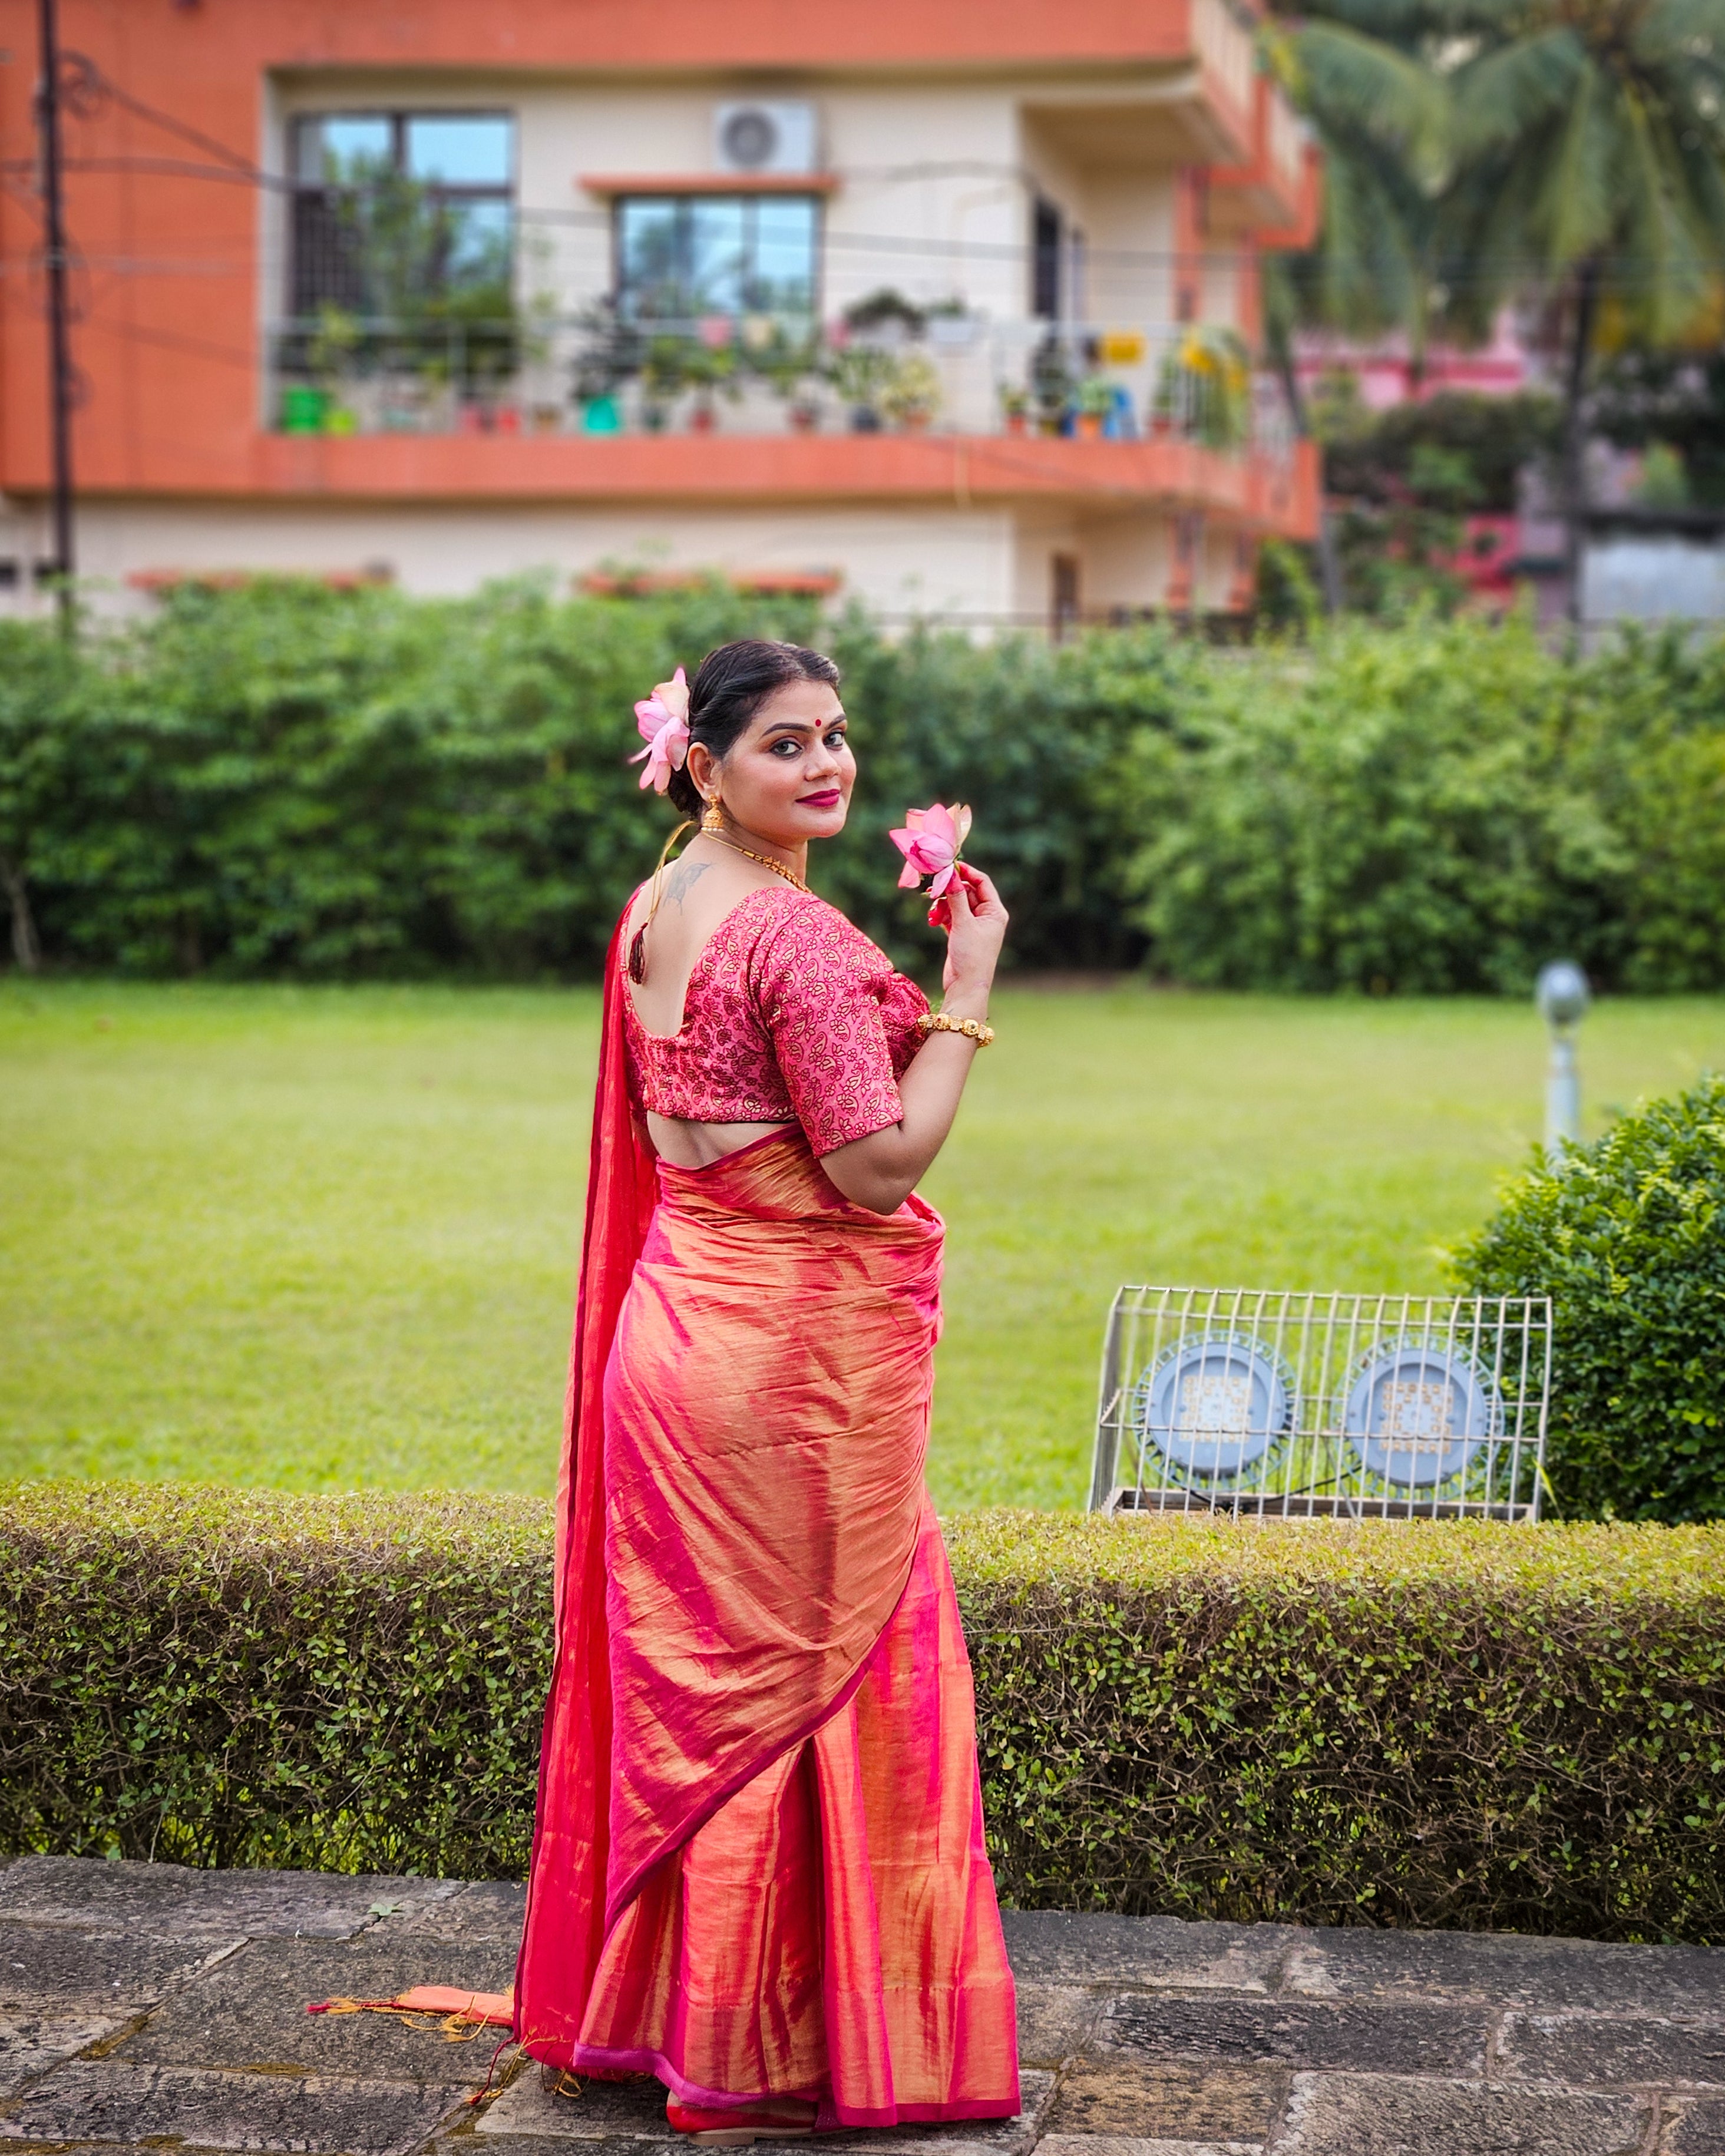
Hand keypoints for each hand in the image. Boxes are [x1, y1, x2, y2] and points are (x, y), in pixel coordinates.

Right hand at [933, 863, 1006, 1000]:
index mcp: (995, 911)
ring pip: (956, 904)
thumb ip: (956, 897)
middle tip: (932, 887)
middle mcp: (986, 916)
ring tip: (933, 911)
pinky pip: (950, 916)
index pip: (982, 882)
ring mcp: (973, 926)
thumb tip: (950, 874)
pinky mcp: (961, 934)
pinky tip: (933, 920)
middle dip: (950, 890)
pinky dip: (941, 916)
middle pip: (967, 892)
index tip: (949, 866)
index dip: (966, 872)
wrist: (965, 986)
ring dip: (943, 904)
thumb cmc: (971, 956)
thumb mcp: (963, 923)